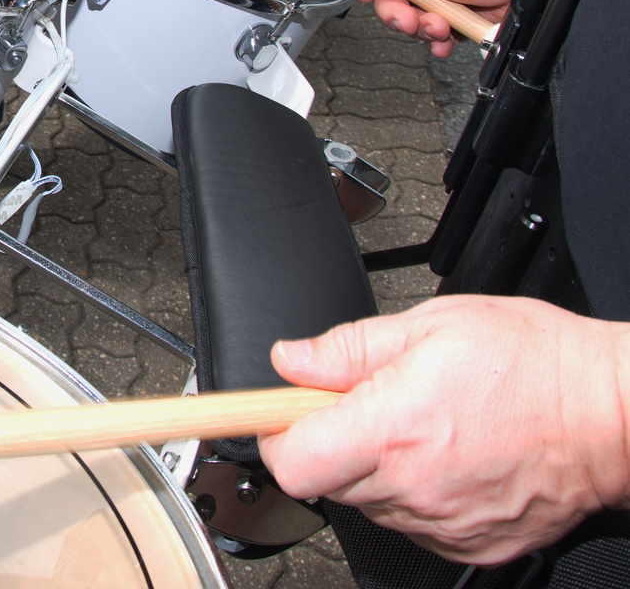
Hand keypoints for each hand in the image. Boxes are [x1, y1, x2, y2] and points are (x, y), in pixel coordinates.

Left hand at [258, 296, 629, 565]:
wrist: (610, 412)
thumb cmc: (532, 362)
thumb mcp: (427, 326)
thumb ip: (346, 349)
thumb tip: (291, 359)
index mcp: (390, 429)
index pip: (292, 461)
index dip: (275, 434)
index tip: (278, 414)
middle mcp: (411, 485)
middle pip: (326, 479)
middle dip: (329, 440)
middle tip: (365, 400)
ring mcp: (441, 523)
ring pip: (369, 500)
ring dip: (374, 464)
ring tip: (418, 421)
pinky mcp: (470, 544)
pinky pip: (413, 520)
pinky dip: (414, 491)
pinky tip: (445, 455)